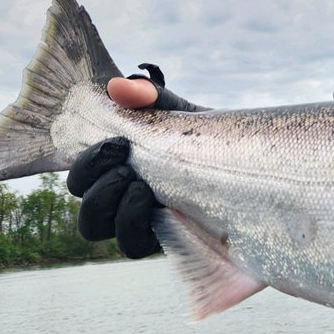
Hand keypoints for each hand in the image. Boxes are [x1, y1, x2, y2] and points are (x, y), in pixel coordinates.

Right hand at [65, 65, 203, 257]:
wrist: (254, 166)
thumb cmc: (211, 139)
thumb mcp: (182, 113)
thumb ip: (152, 98)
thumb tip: (120, 86)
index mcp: (117, 166)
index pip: (80, 173)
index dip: (85, 161)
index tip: (118, 141)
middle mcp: (121, 196)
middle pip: (79, 197)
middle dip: (91, 176)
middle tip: (125, 162)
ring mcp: (138, 222)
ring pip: (91, 228)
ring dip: (104, 203)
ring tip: (138, 185)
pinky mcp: (161, 242)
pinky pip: (130, 247)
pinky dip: (131, 225)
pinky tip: (154, 204)